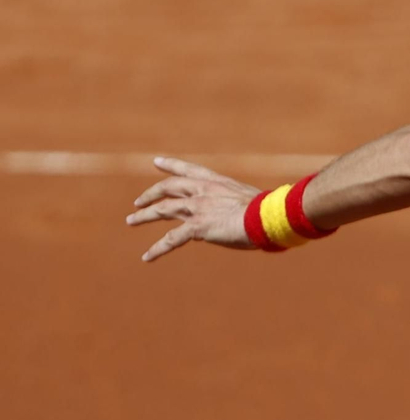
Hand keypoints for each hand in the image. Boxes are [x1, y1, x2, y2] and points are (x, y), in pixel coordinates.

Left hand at [125, 157, 259, 261]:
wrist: (266, 217)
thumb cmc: (267, 210)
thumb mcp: (250, 200)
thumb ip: (238, 204)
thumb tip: (244, 214)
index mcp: (216, 182)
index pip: (189, 169)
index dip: (171, 165)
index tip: (156, 162)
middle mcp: (202, 191)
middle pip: (168, 188)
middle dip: (151, 194)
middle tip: (138, 201)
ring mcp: (197, 208)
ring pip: (162, 210)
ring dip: (144, 215)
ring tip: (131, 220)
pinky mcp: (197, 227)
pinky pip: (171, 239)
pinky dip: (157, 249)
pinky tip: (147, 257)